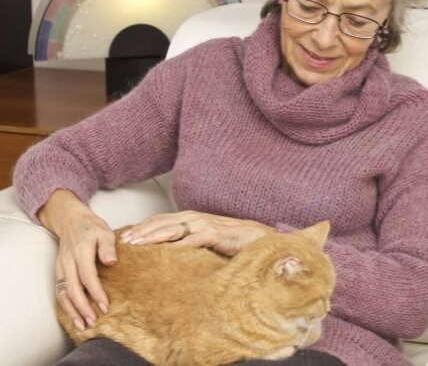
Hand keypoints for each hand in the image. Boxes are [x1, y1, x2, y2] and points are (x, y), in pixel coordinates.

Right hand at [38, 190, 116, 330]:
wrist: (71, 220)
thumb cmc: (91, 227)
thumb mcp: (105, 231)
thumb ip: (108, 247)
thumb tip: (112, 262)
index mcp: (80, 251)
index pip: (87, 276)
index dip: (96, 292)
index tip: (105, 306)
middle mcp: (68, 261)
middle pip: (72, 289)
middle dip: (83, 308)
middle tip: (94, 321)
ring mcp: (61, 267)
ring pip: (63, 293)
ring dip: (72, 311)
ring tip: (83, 325)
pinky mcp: (59, 272)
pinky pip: (59, 291)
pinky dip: (65, 306)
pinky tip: (74, 317)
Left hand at [121, 211, 274, 256]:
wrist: (257, 237)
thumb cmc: (233, 241)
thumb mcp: (205, 240)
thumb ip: (189, 243)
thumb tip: (170, 255)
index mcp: (190, 218)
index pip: (159, 220)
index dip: (142, 227)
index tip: (125, 237)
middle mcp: (194, 218)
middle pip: (160, 222)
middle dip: (140, 231)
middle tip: (122, 242)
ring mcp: (203, 224)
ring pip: (170, 229)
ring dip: (151, 237)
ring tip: (136, 245)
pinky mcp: (213, 234)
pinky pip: (190, 240)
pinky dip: (175, 246)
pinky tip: (163, 253)